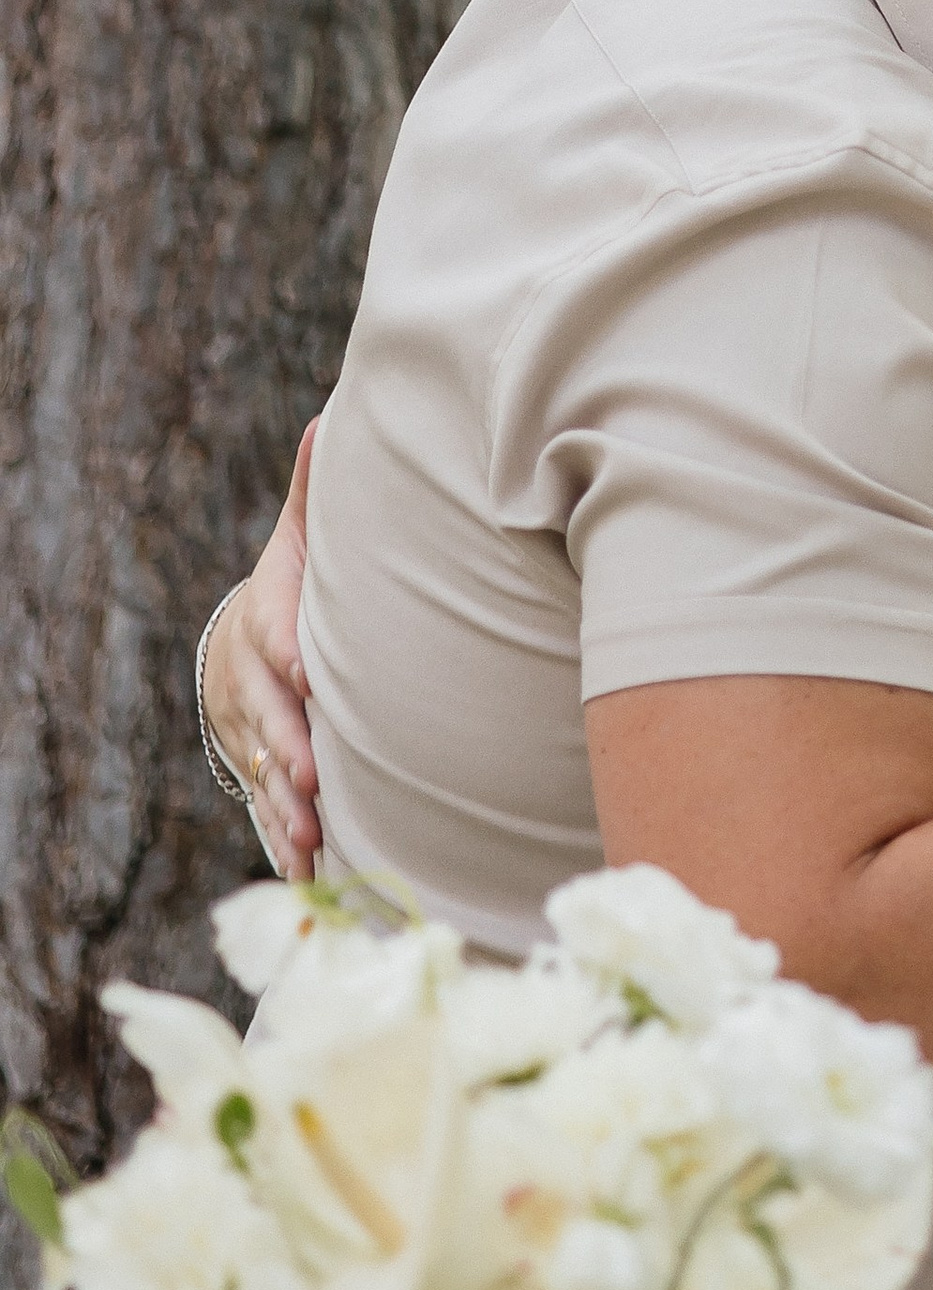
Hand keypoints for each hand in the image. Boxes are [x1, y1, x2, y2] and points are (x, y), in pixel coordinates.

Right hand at [204, 424, 322, 880]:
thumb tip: (325, 420)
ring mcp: (251, 728)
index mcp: (267, 615)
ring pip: (263, 768)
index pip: (272, 629)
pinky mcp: (261, 767)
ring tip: (312, 835)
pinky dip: (284, 837)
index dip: (288, 649)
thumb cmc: (301, 580)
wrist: (253, 639)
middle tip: (315, 773)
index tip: (310, 671)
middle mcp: (251, 677)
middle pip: (265, 712)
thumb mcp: (304, 536)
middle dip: (288, 743)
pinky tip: (308, 869)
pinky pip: (267, 805)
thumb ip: (316, 491)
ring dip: (285, 804)